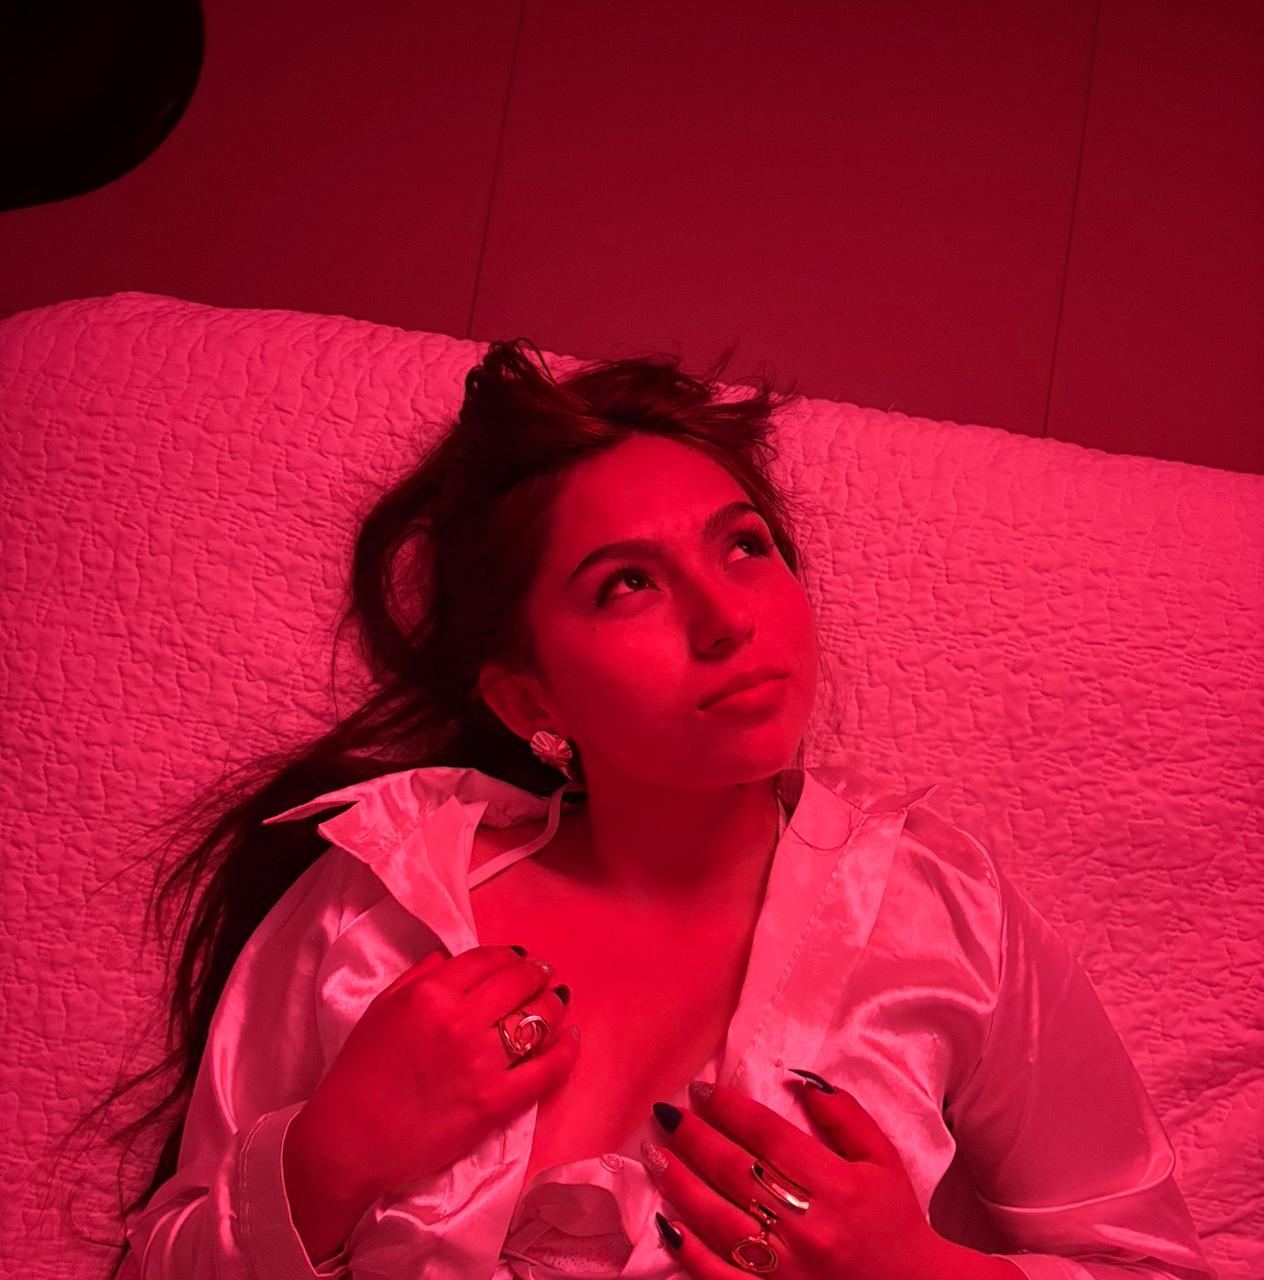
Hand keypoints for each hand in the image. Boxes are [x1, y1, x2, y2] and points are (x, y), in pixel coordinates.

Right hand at [299, 945, 577, 1212]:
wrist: (349, 1142)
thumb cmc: (359, 1075)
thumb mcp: (381, 1009)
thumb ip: (418, 976)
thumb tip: (450, 956)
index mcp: (430, 993)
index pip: (485, 959)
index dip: (509, 956)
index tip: (519, 959)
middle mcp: (460, 1020)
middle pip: (517, 982)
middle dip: (536, 974)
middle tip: (544, 976)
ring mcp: (481, 1061)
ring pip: (536, 1019)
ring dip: (553, 1006)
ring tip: (558, 1002)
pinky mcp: (495, 1102)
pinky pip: (546, 1070)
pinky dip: (565, 1052)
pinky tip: (571, 1040)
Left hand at [644, 1074, 953, 1279]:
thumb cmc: (895, 1221)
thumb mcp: (882, 1160)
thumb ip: (846, 1116)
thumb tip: (800, 1083)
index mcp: (837, 1186)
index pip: (769, 1136)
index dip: (730, 1109)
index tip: (702, 1091)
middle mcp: (808, 1227)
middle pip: (736, 1173)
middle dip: (694, 1139)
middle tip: (666, 1115)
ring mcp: (787, 1270)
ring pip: (719, 1221)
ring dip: (681, 1184)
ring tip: (655, 1155)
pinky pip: (719, 1276)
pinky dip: (689, 1251)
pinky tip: (665, 1223)